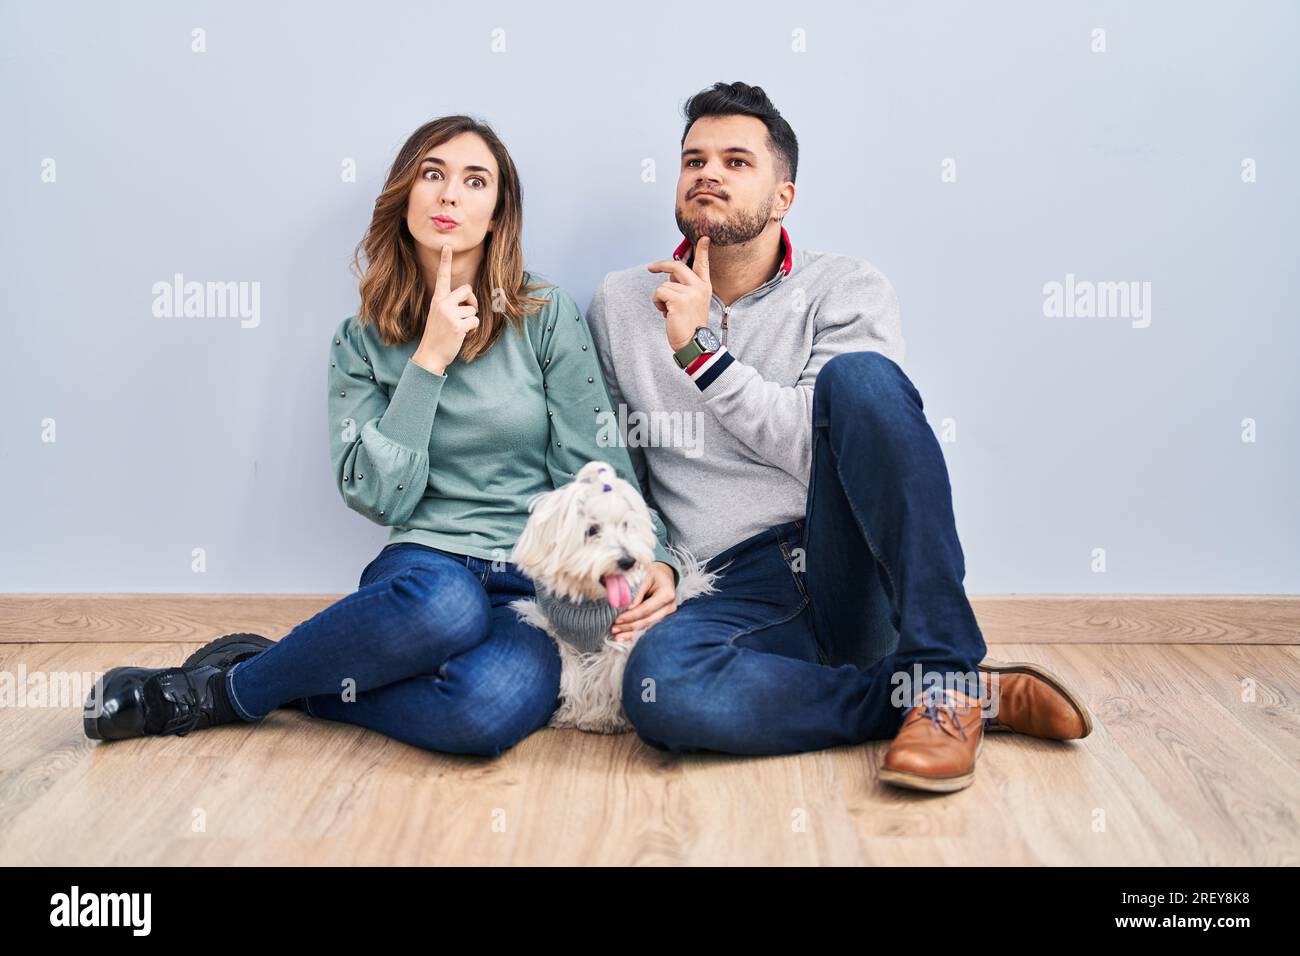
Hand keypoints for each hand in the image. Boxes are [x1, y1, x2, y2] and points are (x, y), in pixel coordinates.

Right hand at [413, 243, 478, 374]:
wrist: (430, 355)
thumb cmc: (438, 335)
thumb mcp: (439, 315)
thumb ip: (450, 305)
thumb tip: (470, 300)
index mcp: (437, 299)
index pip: (442, 277)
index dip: (445, 261)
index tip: (447, 245)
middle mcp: (442, 303)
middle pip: (467, 289)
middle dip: (472, 301)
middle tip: (466, 313)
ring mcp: (449, 314)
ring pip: (473, 309)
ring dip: (470, 320)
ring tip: (458, 329)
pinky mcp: (457, 325)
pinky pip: (475, 321)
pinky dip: (472, 330)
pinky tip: (461, 335)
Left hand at [609, 561, 677, 640]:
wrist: (663, 573)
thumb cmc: (653, 573)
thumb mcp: (644, 576)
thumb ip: (637, 592)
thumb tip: (627, 608)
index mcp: (667, 594)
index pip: (646, 609)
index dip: (631, 616)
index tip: (617, 620)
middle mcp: (669, 607)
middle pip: (647, 620)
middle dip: (629, 627)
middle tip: (614, 629)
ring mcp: (667, 614)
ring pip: (647, 626)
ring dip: (631, 633)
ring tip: (617, 636)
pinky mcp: (662, 618)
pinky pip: (648, 627)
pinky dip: (636, 632)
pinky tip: (625, 637)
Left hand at [647, 235, 710, 351]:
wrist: (693, 343)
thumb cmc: (689, 324)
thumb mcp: (690, 302)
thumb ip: (683, 286)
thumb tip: (670, 275)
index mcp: (704, 286)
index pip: (703, 264)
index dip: (702, 250)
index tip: (704, 237)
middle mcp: (699, 287)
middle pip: (676, 266)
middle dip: (661, 265)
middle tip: (650, 268)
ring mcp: (690, 293)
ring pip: (664, 284)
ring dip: (660, 298)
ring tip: (668, 311)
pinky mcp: (678, 300)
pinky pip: (659, 293)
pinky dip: (657, 303)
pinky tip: (666, 314)